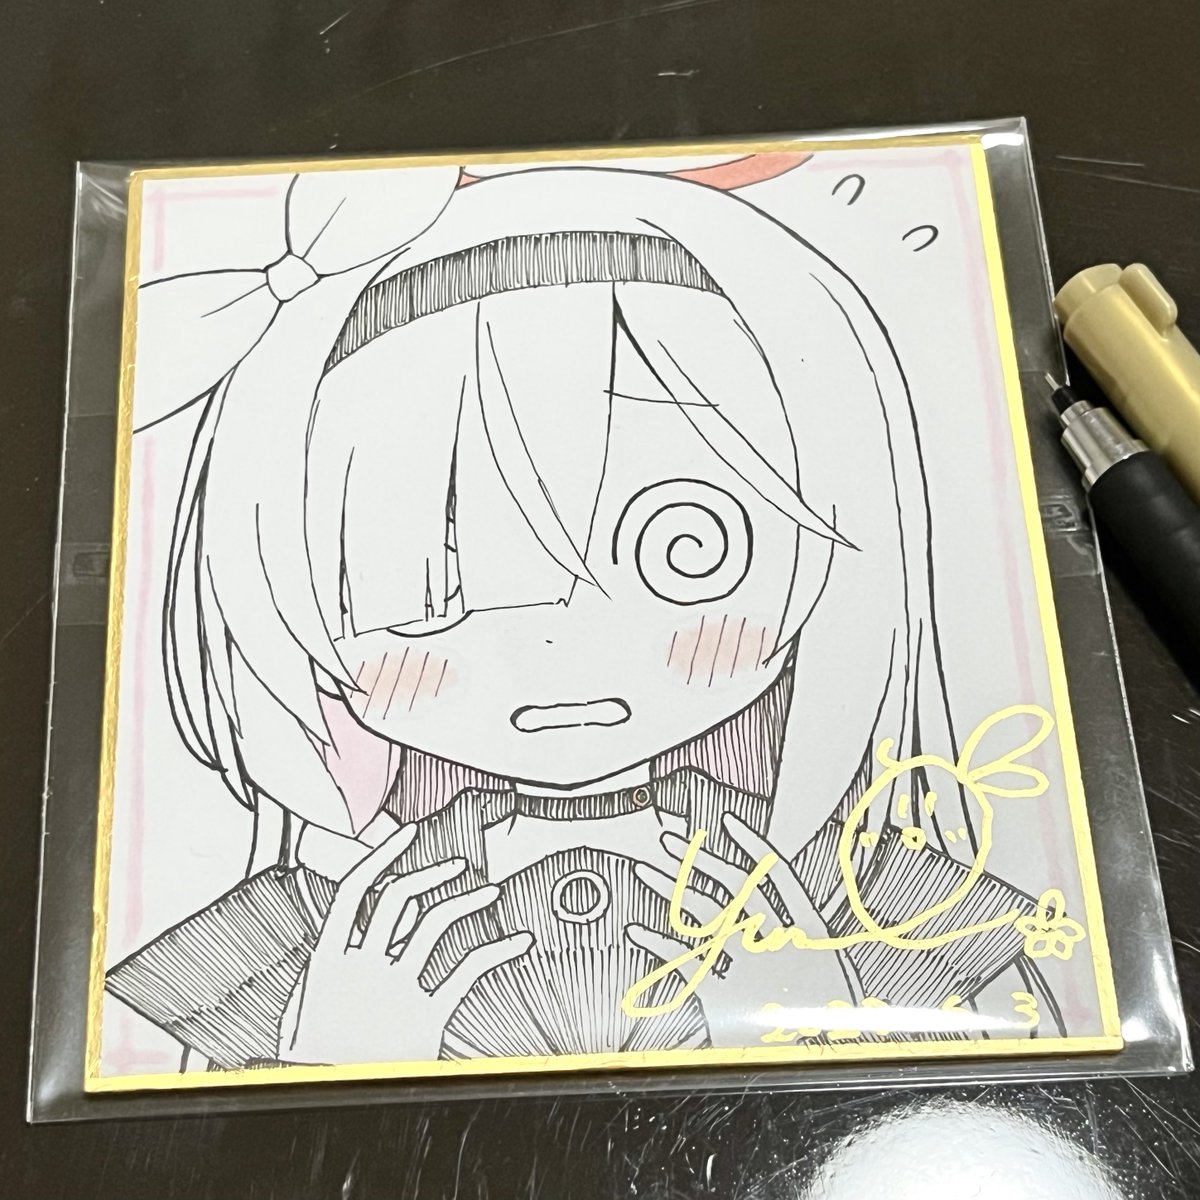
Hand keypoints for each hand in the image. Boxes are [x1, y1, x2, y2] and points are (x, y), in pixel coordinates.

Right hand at [283, 824, 532, 1064]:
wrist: (328, 1100)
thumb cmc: (312, 1064)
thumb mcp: (302, 1011)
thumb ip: (321, 973)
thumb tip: (338, 944)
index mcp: (327, 961)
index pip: (356, 890)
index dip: (382, 855)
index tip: (405, 835)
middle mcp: (363, 967)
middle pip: (400, 898)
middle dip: (432, 873)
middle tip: (454, 864)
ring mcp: (395, 989)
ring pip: (436, 925)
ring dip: (467, 901)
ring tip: (488, 892)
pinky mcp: (425, 1016)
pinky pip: (467, 972)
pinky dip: (498, 951)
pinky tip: (517, 942)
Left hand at [626, 814, 857, 1035]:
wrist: (830, 1059)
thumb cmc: (835, 1023)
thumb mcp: (832, 975)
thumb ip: (804, 946)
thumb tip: (783, 921)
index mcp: (808, 932)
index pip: (777, 874)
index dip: (751, 845)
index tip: (729, 823)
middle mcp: (773, 940)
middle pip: (730, 886)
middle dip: (697, 860)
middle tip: (671, 842)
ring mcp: (747, 964)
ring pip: (703, 914)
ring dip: (670, 888)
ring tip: (646, 869)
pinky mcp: (723, 993)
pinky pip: (682, 961)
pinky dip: (655, 944)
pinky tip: (635, 931)